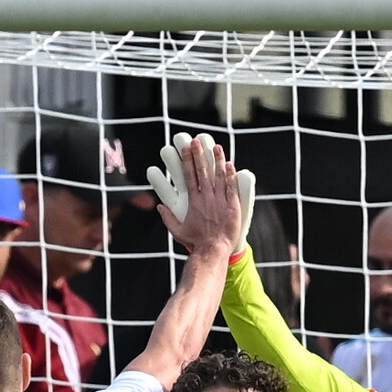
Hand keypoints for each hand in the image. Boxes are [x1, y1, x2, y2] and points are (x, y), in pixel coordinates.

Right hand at [150, 133, 255, 256]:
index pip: (189, 176)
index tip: (186, 148)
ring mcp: (220, 201)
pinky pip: (232, 188)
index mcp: (193, 201)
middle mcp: (206, 198)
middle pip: (202, 172)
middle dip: (199, 155)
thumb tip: (159, 207)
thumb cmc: (196, 243)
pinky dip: (230, 175)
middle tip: (196, 141)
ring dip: (217, 160)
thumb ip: (168, 218)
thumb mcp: (178, 232)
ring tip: (216, 146)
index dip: (187, 160)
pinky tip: (229, 164)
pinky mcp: (232, 207)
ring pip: (219, 176)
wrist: (213, 251)